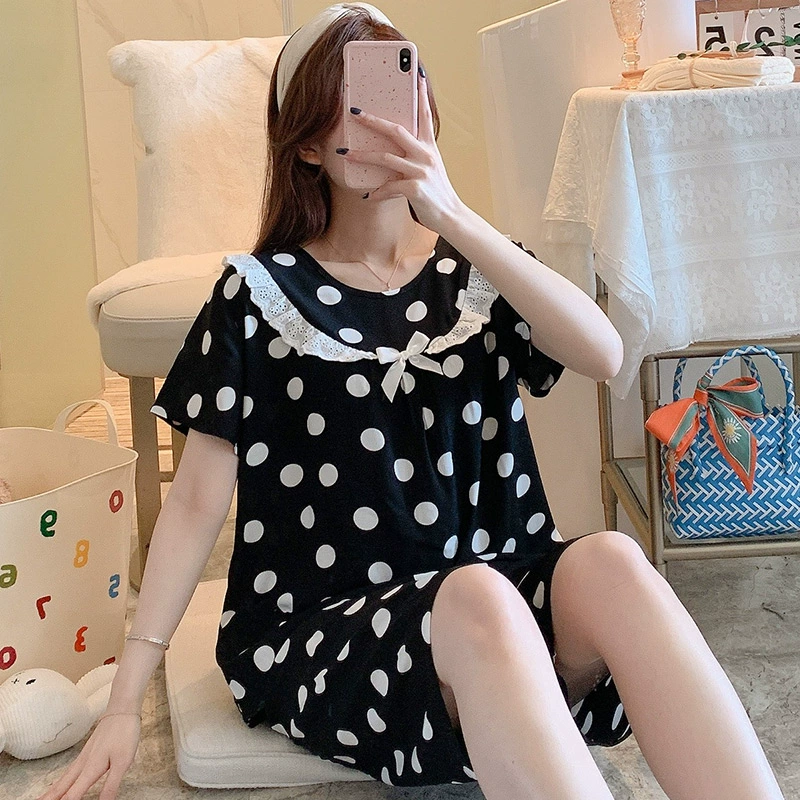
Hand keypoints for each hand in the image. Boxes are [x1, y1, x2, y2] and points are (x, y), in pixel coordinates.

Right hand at [36, 714, 140, 799]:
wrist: (121, 711)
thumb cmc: (124, 735)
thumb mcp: (123, 763)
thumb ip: (111, 786)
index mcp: (89, 770)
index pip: (71, 796)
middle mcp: (82, 765)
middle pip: (61, 788)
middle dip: (49, 798)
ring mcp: (82, 758)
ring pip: (62, 780)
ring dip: (51, 792)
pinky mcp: (85, 754)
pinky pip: (67, 773)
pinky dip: (59, 782)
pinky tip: (59, 784)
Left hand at [338, 68, 464, 231]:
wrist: (450, 216)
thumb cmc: (436, 192)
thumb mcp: (429, 168)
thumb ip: (414, 156)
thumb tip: (391, 150)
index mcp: (429, 146)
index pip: (424, 114)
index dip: (420, 94)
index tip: (415, 73)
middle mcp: (425, 154)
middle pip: (395, 130)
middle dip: (372, 120)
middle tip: (355, 112)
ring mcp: (420, 171)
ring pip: (385, 157)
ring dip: (363, 156)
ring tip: (346, 154)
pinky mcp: (415, 189)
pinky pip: (388, 187)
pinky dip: (376, 192)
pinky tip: (368, 195)